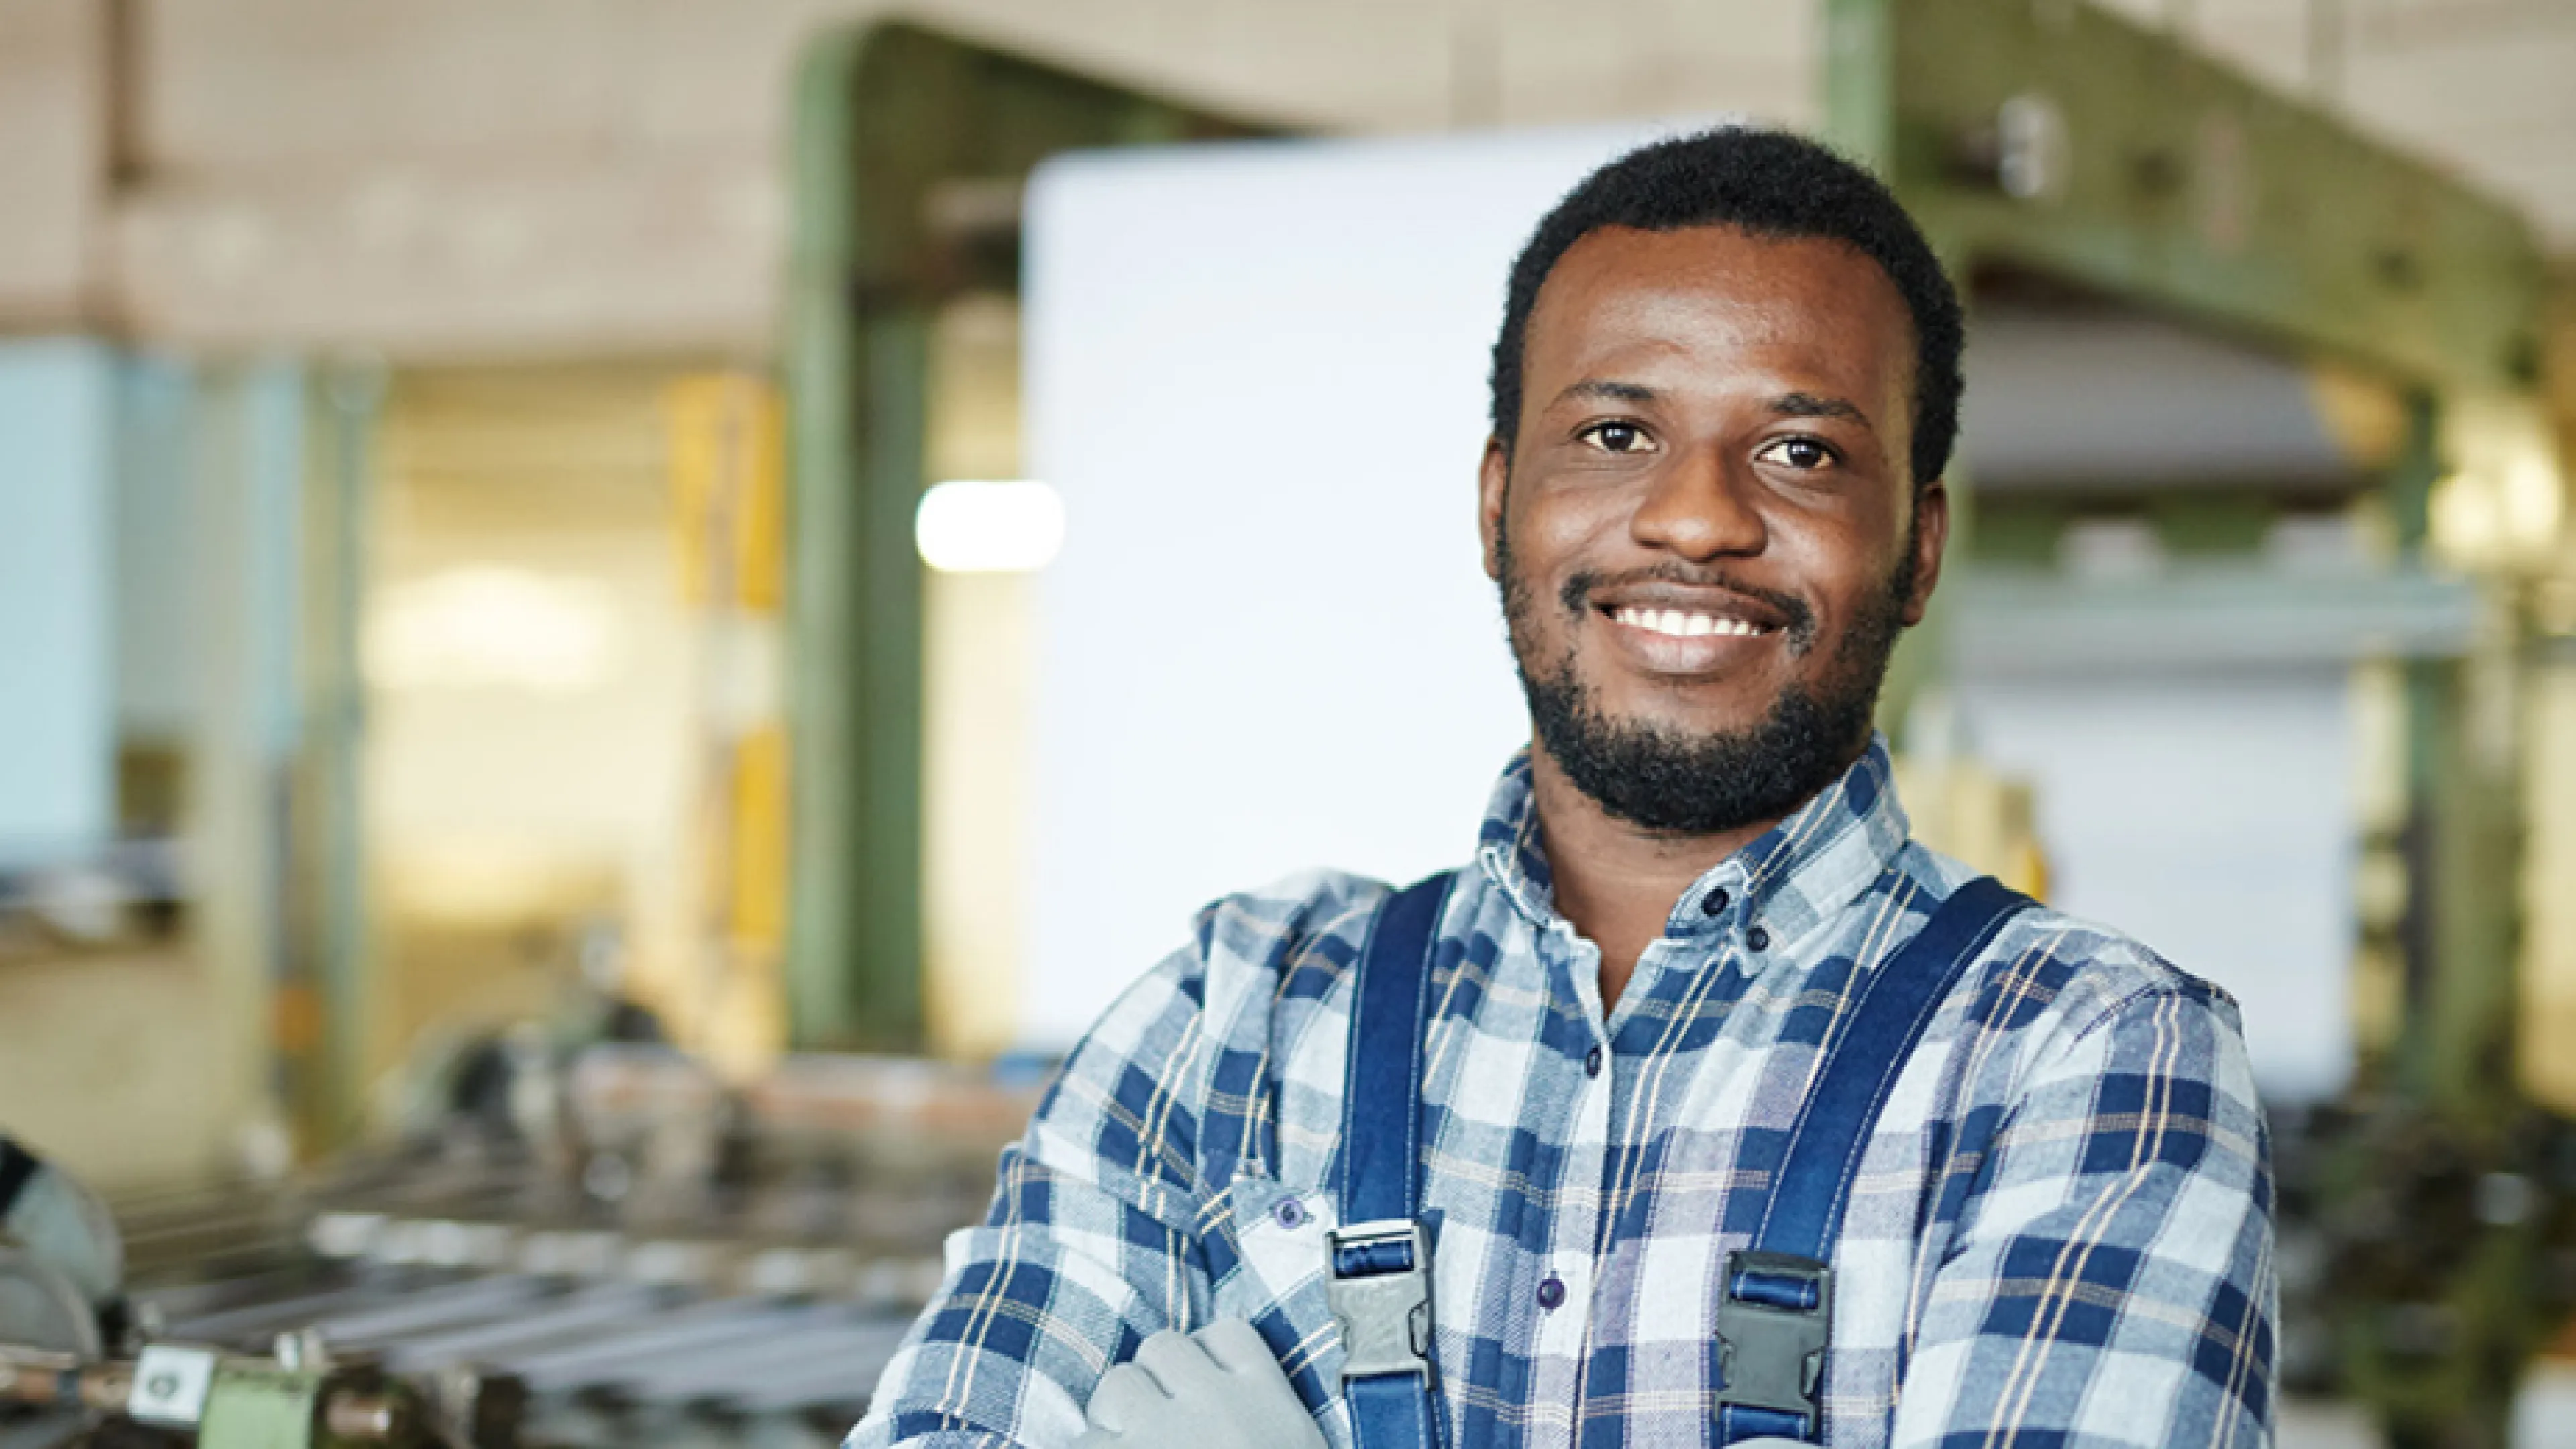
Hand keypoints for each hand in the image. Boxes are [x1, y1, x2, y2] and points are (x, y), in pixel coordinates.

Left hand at [1073, 1318, 1325, 1448]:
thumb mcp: (1297, 1448)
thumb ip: (1269, 1423)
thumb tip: (1236, 1411)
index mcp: (1271, 1406)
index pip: (1231, 1336)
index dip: (1207, 1357)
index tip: (1198, 1386)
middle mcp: (1216, 1406)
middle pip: (1165, 1347)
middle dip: (1154, 1383)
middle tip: (1157, 1429)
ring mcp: (1160, 1433)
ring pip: (1117, 1385)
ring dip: (1115, 1418)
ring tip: (1129, 1447)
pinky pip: (1083, 1438)